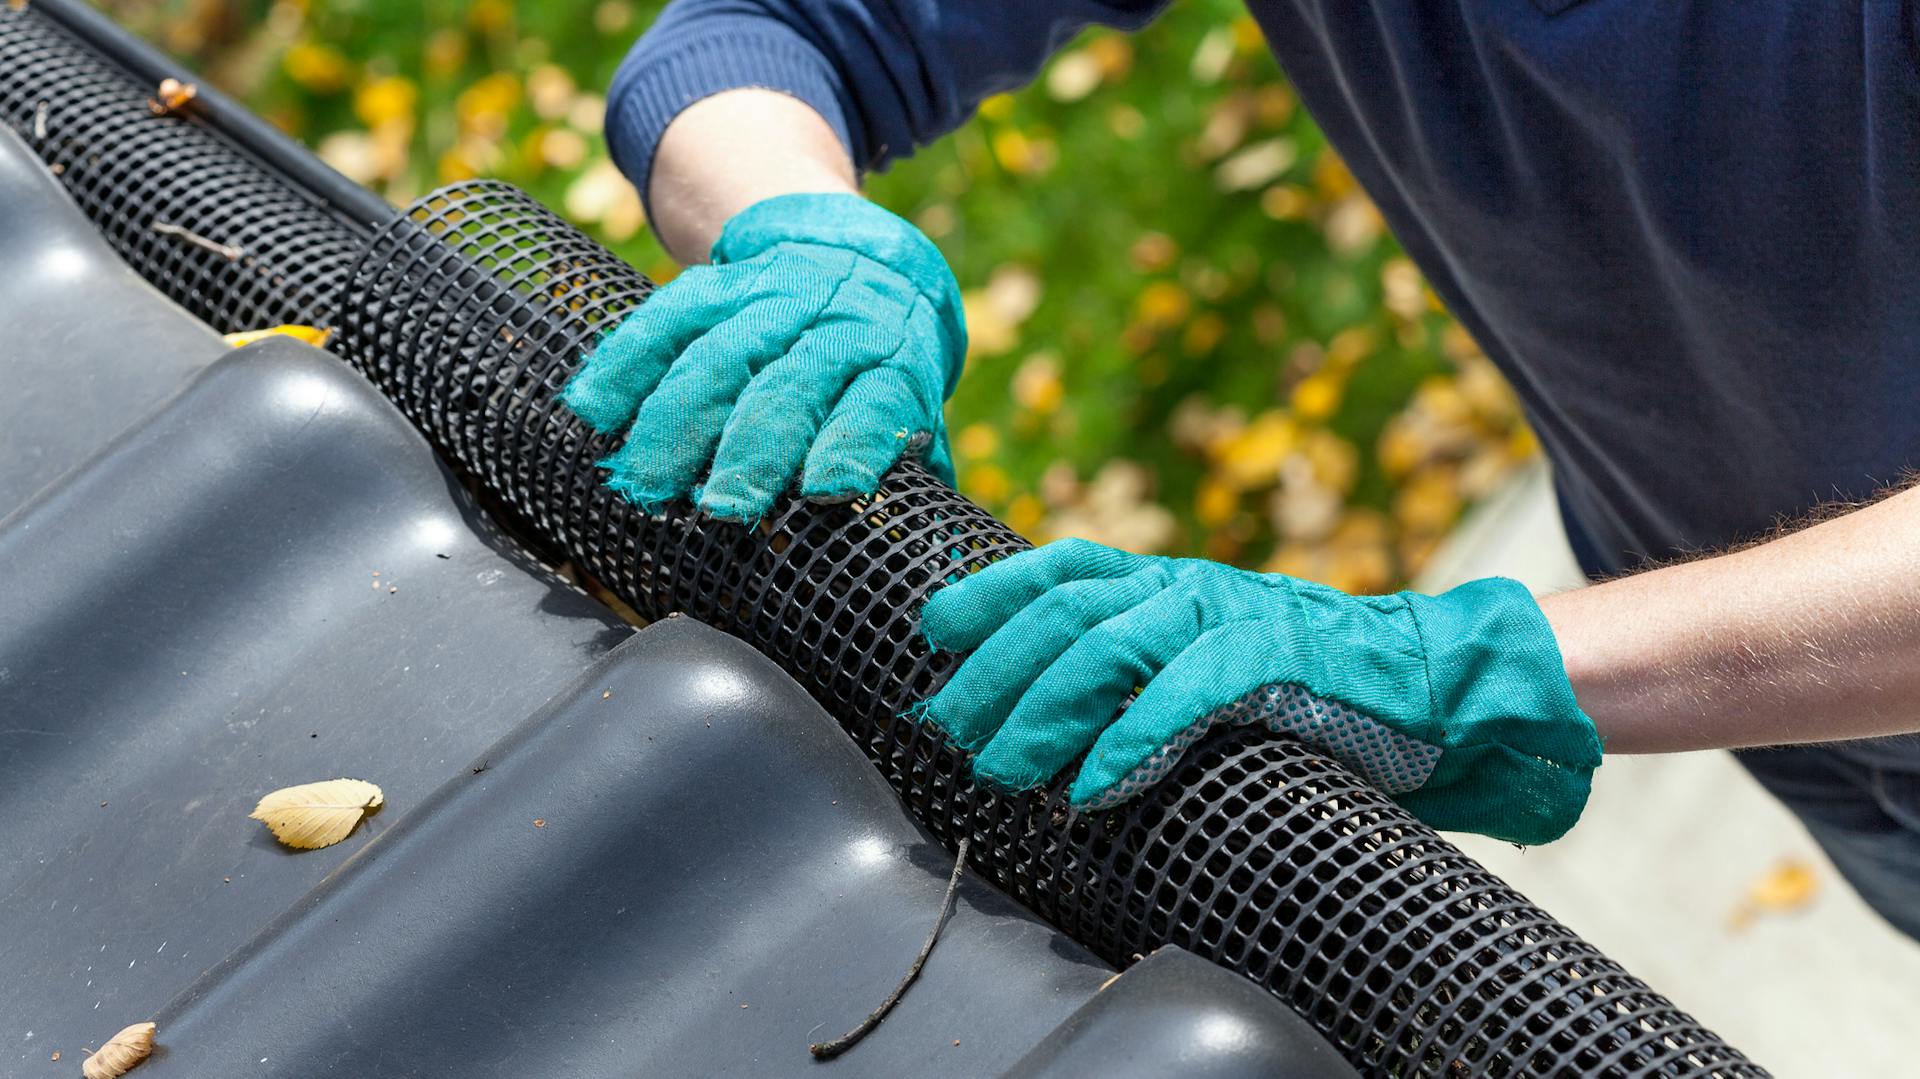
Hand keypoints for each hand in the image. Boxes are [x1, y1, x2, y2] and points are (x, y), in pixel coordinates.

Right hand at [563, 192, 964, 521]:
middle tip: (721, 508)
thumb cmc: (882, 367)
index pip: (875, 404)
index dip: (851, 444)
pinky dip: (624, 362)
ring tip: (646, 481)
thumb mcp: (915, 408)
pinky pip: (664, 318)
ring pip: (719, 355)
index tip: (824, 491)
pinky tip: (593, 408)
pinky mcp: (716, 284)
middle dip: (753, 450)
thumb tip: (930, 564)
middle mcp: (833, 326)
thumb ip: (914, 473)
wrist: (857, 259)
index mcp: (891, 363)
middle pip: (790, 386)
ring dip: (677, 421)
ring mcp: (771, 301)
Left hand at [916, 539, 1602, 845]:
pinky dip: (1133, 738)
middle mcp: (1190, 585)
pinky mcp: (1278, 658)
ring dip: (1043, 711)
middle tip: (946, 729)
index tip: (932, 627)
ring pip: (1109, 645)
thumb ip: (1140, 671)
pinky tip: (1093, 784)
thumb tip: (1048, 716)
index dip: (992, 590)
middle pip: (1065, 611)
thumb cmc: (1311, 688)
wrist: (1433, 684)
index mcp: (1170, 581)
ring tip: (1000, 768)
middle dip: (994, 672)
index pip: (1061, 567)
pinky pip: (1188, 692)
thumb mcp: (1208, 662)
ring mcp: (1233, 614)